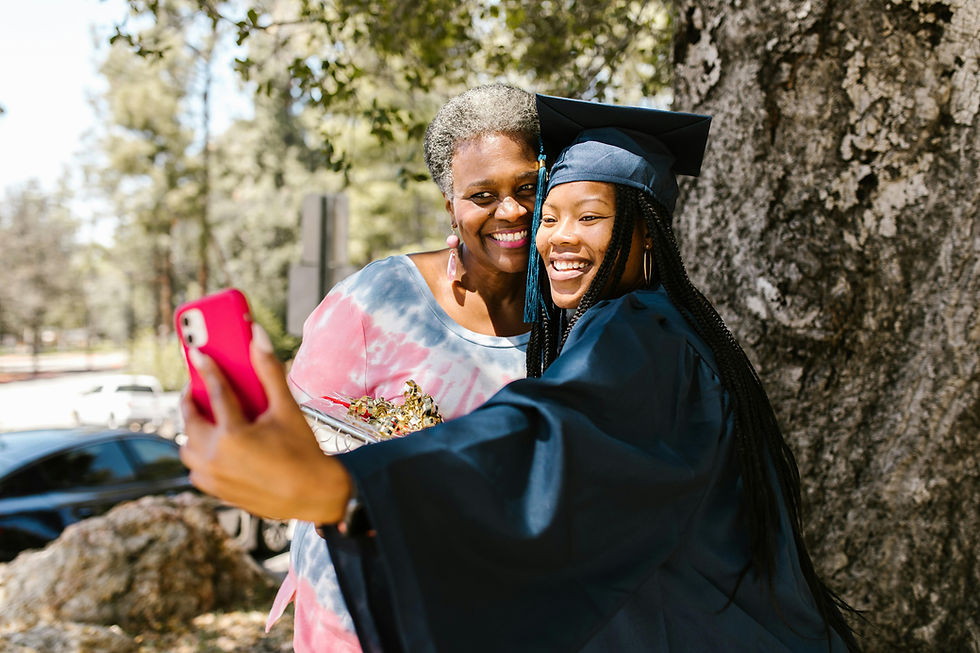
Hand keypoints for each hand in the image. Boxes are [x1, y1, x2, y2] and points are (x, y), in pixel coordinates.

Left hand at [179, 324, 351, 524]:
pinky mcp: (215, 490)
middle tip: (197, 386)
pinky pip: (195, 467)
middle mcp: (216, 457)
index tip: (195, 352)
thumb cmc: (304, 452)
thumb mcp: (287, 409)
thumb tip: (258, 335)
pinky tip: (215, 443)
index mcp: (233, 435)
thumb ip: (269, 371)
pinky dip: (200, 453)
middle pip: (191, 421)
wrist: (314, 496)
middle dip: (191, 400)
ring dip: (193, 429)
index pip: (215, 393)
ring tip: (205, 416)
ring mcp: (213, 477)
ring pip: (187, 446)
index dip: (206, 368)